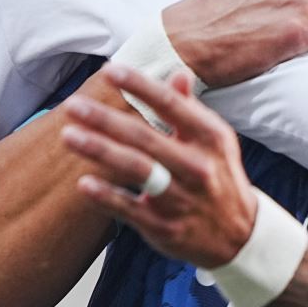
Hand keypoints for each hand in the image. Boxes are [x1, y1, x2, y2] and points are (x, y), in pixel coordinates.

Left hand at [59, 64, 257, 268]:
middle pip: (145, 137)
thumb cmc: (218, 176)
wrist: (239, 236)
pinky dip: (107, 197)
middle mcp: (197, 165)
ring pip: (137, 170)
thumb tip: (178, 72)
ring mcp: (182, 199)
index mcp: (209, 137)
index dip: (139, 86)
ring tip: (68, 136)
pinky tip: (83, 184)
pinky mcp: (167, 227)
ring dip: (100, 151)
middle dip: (106, 120)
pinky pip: (132, 210)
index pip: (171, 104)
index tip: (109, 70)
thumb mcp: (214, 141)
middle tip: (74, 105)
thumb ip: (191, 108)